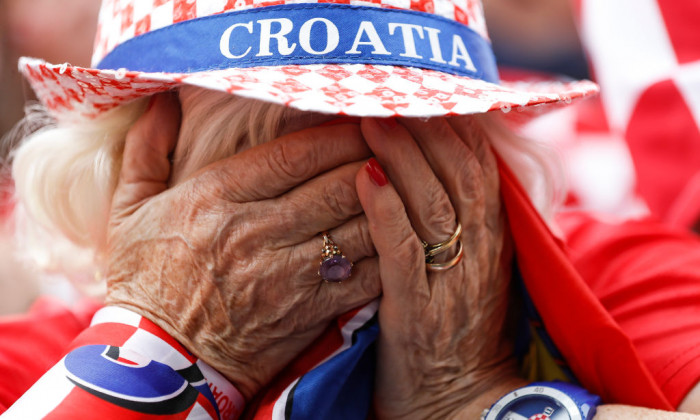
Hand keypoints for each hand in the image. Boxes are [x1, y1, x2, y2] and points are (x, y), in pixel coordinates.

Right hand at [105, 93, 379, 399]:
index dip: (338, 133)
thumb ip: (146, 152)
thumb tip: (160, 102)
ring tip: (411, 185)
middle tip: (400, 145)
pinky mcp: (307, 312)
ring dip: (390, 204)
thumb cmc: (145, 282)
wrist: (158, 363)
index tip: (364, 119)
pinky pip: (362, 277)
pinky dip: (388, 255)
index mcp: (215, 198)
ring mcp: (285, 274)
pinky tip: (403, 239)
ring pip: (358, 227)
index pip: (295, 154)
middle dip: (376, 159)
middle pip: (337, 185)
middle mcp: (255, 231)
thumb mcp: (129, 210)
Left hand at [355, 117, 520, 418]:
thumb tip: (432, 171)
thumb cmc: (453, 331)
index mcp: (494, 243)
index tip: (421, 94)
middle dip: (427, 130)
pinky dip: (387, 210)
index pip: (479, 169)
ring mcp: (451, 283)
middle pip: (460, 175)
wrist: (456, 402)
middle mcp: (480, 256)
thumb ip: (458, 224)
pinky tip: (365, 178)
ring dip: (403, 157)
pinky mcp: (418, 311)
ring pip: (434, 204)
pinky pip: (405, 251)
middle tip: (389, 95)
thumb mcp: (468, 272)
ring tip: (369, 121)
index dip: (452, 128)